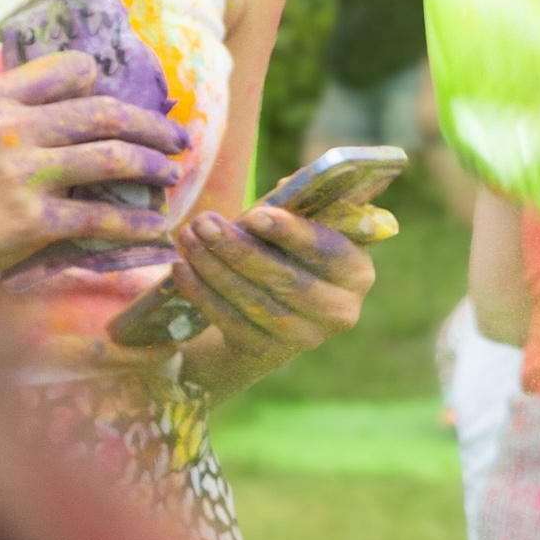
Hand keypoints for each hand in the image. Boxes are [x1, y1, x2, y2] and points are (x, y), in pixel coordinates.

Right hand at [0, 52, 187, 271]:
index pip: (70, 68)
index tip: (125, 103)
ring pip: (113, 159)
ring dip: (155, 167)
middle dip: (153, 126)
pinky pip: (100, 216)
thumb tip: (89, 96)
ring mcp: (22, 173)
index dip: (105, 82)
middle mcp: (11, 127)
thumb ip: (20, 111)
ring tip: (172, 175)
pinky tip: (155, 227)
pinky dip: (137, 222)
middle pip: (106, 113)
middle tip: (178, 139)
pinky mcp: (30, 220)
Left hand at [162, 197, 379, 395]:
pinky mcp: (269, 352)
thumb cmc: (293, 250)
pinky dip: (203, 295)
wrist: (280, 306)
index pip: (328, 252)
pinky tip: (183, 270)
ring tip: (188, 239)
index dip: (293, 234)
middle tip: (203, 223)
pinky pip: (232, 322)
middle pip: (286, 280)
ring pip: (255, 302)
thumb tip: (286, 187)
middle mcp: (340, 310)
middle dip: (240, 250)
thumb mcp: (305, 224)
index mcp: (356, 271)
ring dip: (214, 269)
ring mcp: (305, 337)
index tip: (255, 215)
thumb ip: (300, 205)